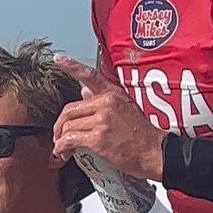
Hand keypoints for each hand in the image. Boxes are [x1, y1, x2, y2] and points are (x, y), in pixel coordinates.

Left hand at [51, 55, 165, 181]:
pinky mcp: (98, 138)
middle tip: (58, 136)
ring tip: (63, 149)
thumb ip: (103, 99)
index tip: (58, 58)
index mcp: (113, 94)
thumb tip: (84, 91)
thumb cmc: (142, 135)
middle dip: (59, 125)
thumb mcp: (126, 108)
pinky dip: (62, 148)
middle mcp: (106, 103)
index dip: (71, 66)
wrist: (154, 152)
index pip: (90, 75)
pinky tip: (64, 154)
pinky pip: (70, 139)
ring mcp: (102, 120)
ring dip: (60, 140)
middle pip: (69, 109)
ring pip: (68, 126)